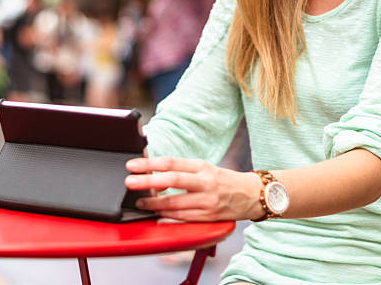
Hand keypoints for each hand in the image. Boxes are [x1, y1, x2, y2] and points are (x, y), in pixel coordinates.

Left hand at [125, 156, 262, 221]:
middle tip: (130, 181)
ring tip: (139, 202)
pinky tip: (156, 214)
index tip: (133, 165)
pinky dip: (167, 216)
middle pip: (172, 180)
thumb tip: (155, 168)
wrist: (251, 195)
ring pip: (174, 203)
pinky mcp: (208, 217)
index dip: (151, 163)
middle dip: (147, 181)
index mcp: (203, 166)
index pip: (172, 162)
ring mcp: (207, 201)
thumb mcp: (206, 168)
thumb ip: (183, 169)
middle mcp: (205, 182)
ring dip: (153, 204)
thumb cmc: (224, 180)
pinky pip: (182, 218)